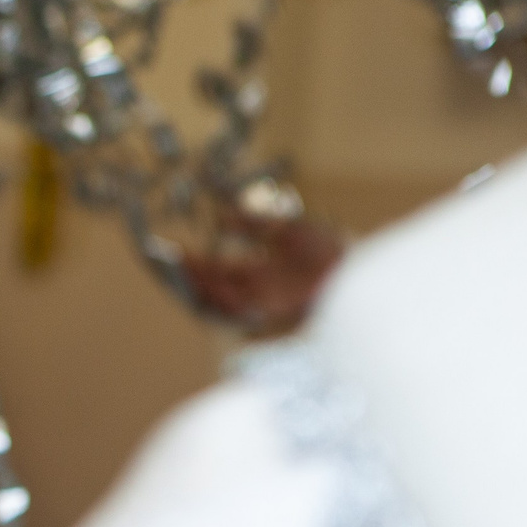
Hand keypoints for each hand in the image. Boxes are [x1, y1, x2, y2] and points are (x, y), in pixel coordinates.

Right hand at [181, 213, 344, 338]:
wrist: (357, 268)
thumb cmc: (328, 250)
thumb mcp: (287, 229)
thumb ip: (254, 224)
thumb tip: (222, 217)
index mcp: (259, 273)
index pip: (218, 269)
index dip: (195, 263)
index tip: (174, 251)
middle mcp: (256, 290)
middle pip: (213, 286)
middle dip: (190, 276)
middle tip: (170, 262)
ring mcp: (263, 301)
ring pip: (221, 298)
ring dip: (201, 285)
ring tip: (183, 270)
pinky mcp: (273, 309)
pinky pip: (241, 306)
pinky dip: (223, 296)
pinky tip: (210, 283)